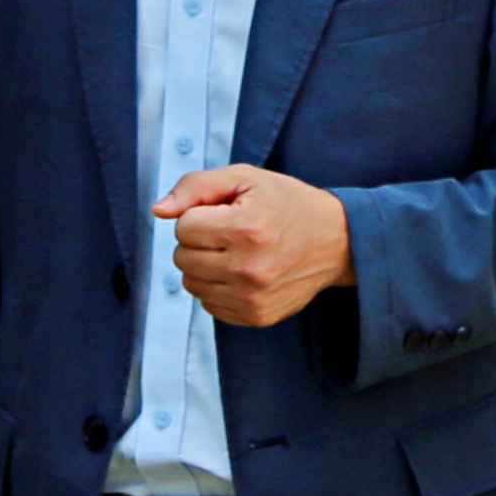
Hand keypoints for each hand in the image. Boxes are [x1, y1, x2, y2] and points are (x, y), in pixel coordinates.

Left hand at [156, 166, 353, 324]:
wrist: (337, 241)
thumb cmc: (288, 204)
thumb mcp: (246, 179)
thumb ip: (196, 187)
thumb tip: (158, 210)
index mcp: (247, 229)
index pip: (183, 227)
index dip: (199, 214)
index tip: (224, 212)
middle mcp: (249, 268)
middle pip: (182, 257)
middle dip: (198, 240)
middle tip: (228, 231)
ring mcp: (253, 298)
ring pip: (191, 283)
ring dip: (204, 265)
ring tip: (234, 251)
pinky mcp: (256, 317)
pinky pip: (209, 305)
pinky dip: (217, 287)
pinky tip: (241, 272)